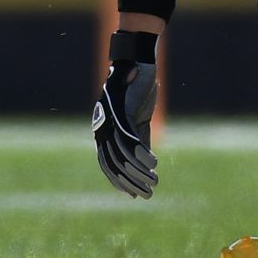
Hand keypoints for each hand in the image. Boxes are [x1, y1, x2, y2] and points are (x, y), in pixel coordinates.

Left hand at [93, 30, 159, 197]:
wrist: (137, 63)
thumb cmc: (137, 91)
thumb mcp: (138, 120)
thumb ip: (139, 139)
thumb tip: (145, 162)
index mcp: (103, 132)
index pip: (107, 164)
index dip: (120, 182)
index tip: (134, 195)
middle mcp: (102, 129)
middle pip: (114, 164)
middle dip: (131, 183)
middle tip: (148, 194)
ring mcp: (110, 121)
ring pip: (122, 156)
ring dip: (139, 172)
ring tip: (154, 182)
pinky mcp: (122, 112)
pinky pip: (130, 140)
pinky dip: (142, 154)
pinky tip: (154, 164)